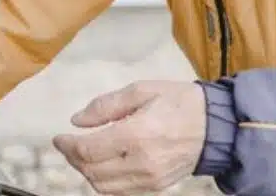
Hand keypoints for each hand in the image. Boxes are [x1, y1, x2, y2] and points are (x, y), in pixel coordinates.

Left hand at [52, 80, 205, 195]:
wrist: (216, 126)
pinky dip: (105, 181)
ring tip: (82, 154)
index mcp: (137, 135)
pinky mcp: (157, 186)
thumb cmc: (178, 102)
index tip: (59, 137)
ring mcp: (151, 178)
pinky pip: (121, 191)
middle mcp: (142, 162)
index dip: (67, 145)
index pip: (88, 150)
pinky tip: (102, 164)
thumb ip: (104, 106)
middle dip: (73, 158)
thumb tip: (76, 121)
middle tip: (67, 144)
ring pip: (103, 186)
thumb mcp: (140, 90)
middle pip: (92, 171)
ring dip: (86, 171)